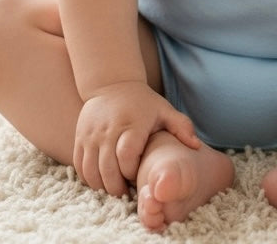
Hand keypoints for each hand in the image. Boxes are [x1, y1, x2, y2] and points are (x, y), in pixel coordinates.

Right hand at [73, 80, 199, 196]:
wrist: (112, 83)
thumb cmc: (143, 103)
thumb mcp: (164, 110)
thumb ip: (182, 127)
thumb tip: (196, 146)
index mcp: (131, 124)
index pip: (126, 157)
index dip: (132, 173)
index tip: (139, 178)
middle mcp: (108, 130)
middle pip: (107, 170)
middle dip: (117, 188)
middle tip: (127, 192)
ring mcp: (91, 134)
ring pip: (91, 172)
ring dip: (103, 186)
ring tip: (115, 187)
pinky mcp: (80, 137)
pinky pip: (80, 166)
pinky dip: (89, 178)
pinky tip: (102, 179)